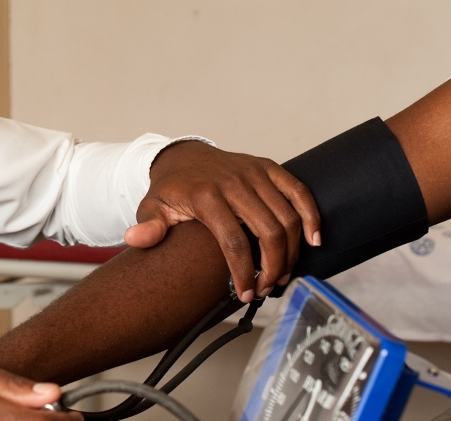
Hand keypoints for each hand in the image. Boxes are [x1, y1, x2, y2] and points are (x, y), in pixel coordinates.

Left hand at [124, 141, 320, 301]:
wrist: (183, 157)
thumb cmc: (170, 189)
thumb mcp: (152, 207)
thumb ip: (148, 226)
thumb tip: (136, 239)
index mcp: (205, 194)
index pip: (232, 241)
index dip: (243, 272)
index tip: (246, 294)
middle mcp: (233, 181)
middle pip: (267, 231)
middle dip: (272, 267)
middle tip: (267, 288)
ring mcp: (254, 172)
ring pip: (286, 217)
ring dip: (291, 251)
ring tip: (282, 275)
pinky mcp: (269, 167)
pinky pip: (298, 191)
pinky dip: (310, 216)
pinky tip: (314, 241)